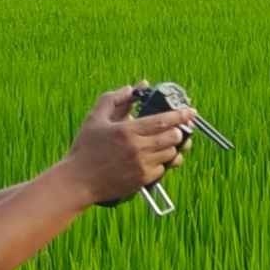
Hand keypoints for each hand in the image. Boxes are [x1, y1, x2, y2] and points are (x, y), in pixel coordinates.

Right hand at [63, 86, 193, 208]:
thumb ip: (114, 99)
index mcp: (127, 131)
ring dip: (171, 147)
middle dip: (177, 131)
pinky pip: (163, 169)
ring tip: (163, 143)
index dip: (181, 115)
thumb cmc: (85, 148)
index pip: (163, 120)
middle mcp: (138, 149)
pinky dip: (163, 162)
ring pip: (171, 154)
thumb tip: (133, 87)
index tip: (191, 111)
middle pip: (173, 137)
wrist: (78, 182)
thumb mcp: (95, 119)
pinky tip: (154, 158)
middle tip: (176, 128)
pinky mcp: (143, 181)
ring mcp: (142, 166)